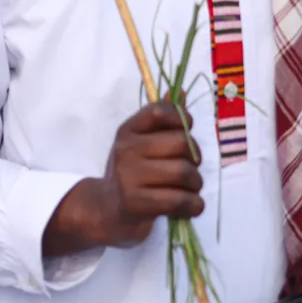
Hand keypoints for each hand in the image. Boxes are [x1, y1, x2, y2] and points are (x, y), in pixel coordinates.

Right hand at [43, 101, 202, 257]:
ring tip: (190, 190)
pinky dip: (194, 205)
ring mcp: (128, 176)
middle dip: (195, 159)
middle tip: (191, 170)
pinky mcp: (136, 202)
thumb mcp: (140, 144)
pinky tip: (190, 206)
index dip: (181, 119)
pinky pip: (179, 200)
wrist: (105, 210)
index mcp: (128, 131)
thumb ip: (163, 121)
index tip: (186, 133)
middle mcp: (126, 149)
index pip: (158, 111)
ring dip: (196, 185)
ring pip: (183, 172)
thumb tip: (182, 92)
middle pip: (180, 143)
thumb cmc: (131, 174)